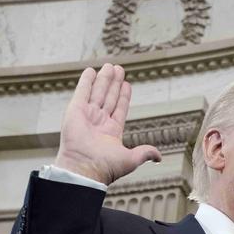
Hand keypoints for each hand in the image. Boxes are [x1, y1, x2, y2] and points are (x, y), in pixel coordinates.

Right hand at [54, 63, 161, 184]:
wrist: (85, 167)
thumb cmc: (106, 167)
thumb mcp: (131, 159)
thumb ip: (145, 153)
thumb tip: (159, 157)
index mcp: (111, 132)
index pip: (119, 109)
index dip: (123, 96)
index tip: (127, 84)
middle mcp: (99, 122)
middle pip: (109, 97)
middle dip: (114, 83)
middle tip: (119, 69)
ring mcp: (87, 115)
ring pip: (98, 92)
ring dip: (104, 79)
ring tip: (110, 66)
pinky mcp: (75, 110)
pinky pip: (82, 92)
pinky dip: (86, 81)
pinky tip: (91, 71)